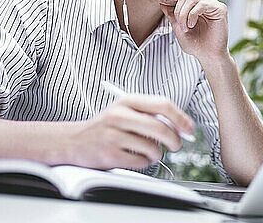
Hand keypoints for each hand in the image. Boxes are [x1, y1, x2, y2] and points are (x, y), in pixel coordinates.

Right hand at [68, 95, 193, 169]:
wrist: (73, 141)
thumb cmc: (106, 127)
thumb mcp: (125, 112)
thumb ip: (150, 115)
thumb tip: (181, 126)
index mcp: (127, 101)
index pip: (162, 104)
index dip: (181, 117)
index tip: (190, 128)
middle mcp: (120, 115)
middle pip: (161, 127)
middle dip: (175, 140)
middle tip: (177, 145)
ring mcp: (114, 135)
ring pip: (153, 147)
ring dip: (156, 153)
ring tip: (148, 152)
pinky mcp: (110, 154)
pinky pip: (141, 161)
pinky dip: (143, 162)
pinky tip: (134, 157)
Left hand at [161, 0, 228, 63]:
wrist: (207, 56)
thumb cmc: (196, 44)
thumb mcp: (178, 27)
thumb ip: (172, 14)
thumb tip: (162, 1)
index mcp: (196, 3)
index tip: (171, 1)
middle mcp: (205, 1)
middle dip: (178, 11)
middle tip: (180, 25)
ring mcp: (213, 4)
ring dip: (184, 15)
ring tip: (186, 27)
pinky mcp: (220, 9)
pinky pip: (202, 4)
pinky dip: (192, 15)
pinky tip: (192, 24)